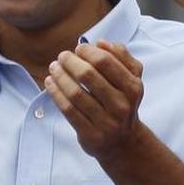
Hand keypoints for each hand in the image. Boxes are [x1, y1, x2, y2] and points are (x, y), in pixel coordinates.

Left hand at [44, 40, 145, 159]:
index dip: (88, 51)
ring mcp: (106, 122)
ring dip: (60, 77)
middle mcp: (121, 105)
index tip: (78, 49)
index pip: (106, 61)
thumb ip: (122, 56)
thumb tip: (101, 42)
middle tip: (62, 56)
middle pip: (88, 76)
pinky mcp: (91, 134)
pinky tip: (50, 83)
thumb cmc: (124, 102)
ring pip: (76, 93)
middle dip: (70, 62)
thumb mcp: (132, 78)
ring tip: (53, 67)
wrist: (124, 142)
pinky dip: (56, 94)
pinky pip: (68, 110)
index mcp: (133, 88)